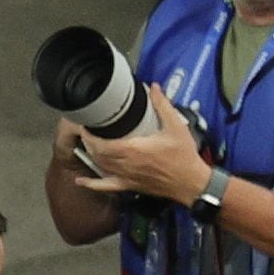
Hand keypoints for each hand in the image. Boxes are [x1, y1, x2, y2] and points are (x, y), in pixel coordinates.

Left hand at [74, 86, 213, 203]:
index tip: (86, 124)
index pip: (103, 144)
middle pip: (98, 155)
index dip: (90, 135)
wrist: (191, 183)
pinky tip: (82, 182)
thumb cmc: (184, 158)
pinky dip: (93, 185)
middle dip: (88, 143)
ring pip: (100, 167)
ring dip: (90, 156)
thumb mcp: (176, 126)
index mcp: (135, 150)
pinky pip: (108, 186)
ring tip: (86, 145)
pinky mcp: (131, 186)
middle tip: (85, 131)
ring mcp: (127, 177)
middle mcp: (127, 165)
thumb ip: (163, 105)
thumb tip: (154, 88)